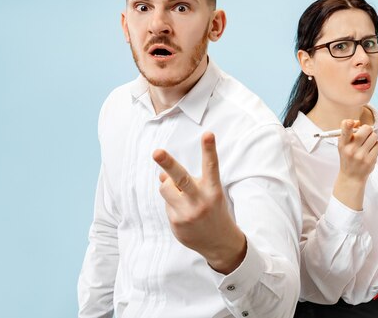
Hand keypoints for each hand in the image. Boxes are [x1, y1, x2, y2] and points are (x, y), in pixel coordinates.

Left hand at [153, 132, 246, 274]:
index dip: (209, 149)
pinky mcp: (177, 223)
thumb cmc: (213, 210)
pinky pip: (166, 204)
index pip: (211, 166)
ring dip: (168, 186)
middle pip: (182, 178)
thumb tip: (161, 174)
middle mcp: (201, 200)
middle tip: (157, 152)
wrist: (220, 243)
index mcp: (213, 189)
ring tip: (181, 195)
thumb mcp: (208, 193)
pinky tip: (185, 215)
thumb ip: (187, 181)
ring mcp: (188, 213)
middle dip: (168, 163)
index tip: (208, 134)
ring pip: (166, 188)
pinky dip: (172, 204)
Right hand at [332, 119, 377, 209]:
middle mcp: (351, 149)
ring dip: (373, 138)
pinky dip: (376, 146)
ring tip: (367, 144)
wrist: (351, 176)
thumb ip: (348, 131)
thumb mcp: (343, 144)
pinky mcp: (370, 160)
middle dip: (368, 130)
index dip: (348, 124)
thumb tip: (358, 122)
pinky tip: (370, 150)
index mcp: (343, 143)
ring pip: (374, 136)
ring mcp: (361, 155)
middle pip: (366, 129)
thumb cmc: (348, 157)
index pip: (344, 131)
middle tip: (365, 134)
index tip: (350, 122)